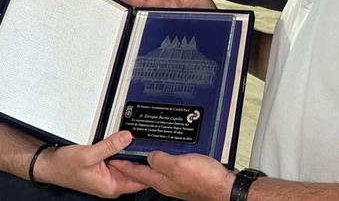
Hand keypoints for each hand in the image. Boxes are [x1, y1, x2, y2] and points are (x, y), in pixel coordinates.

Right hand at [40, 131, 148, 197]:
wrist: (50, 164)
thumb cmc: (64, 166)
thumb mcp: (89, 154)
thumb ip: (110, 146)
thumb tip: (127, 137)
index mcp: (112, 186)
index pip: (140, 180)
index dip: (148, 167)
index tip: (152, 152)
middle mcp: (112, 183)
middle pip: (136, 170)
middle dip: (139, 157)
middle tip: (142, 141)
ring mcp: (108, 176)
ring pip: (127, 163)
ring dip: (129, 153)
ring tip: (130, 140)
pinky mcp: (104, 168)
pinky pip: (118, 159)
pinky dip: (120, 151)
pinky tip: (119, 142)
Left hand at [111, 151, 234, 200]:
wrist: (225, 187)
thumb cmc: (205, 180)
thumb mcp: (177, 165)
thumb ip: (160, 159)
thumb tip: (149, 154)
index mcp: (161, 180)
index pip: (136, 172)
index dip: (123, 165)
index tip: (113, 159)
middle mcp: (168, 182)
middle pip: (146, 172)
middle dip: (134, 163)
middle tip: (124, 154)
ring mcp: (178, 180)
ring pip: (159, 169)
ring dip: (149, 160)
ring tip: (142, 151)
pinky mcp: (188, 176)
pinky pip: (172, 167)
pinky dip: (165, 160)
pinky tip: (169, 154)